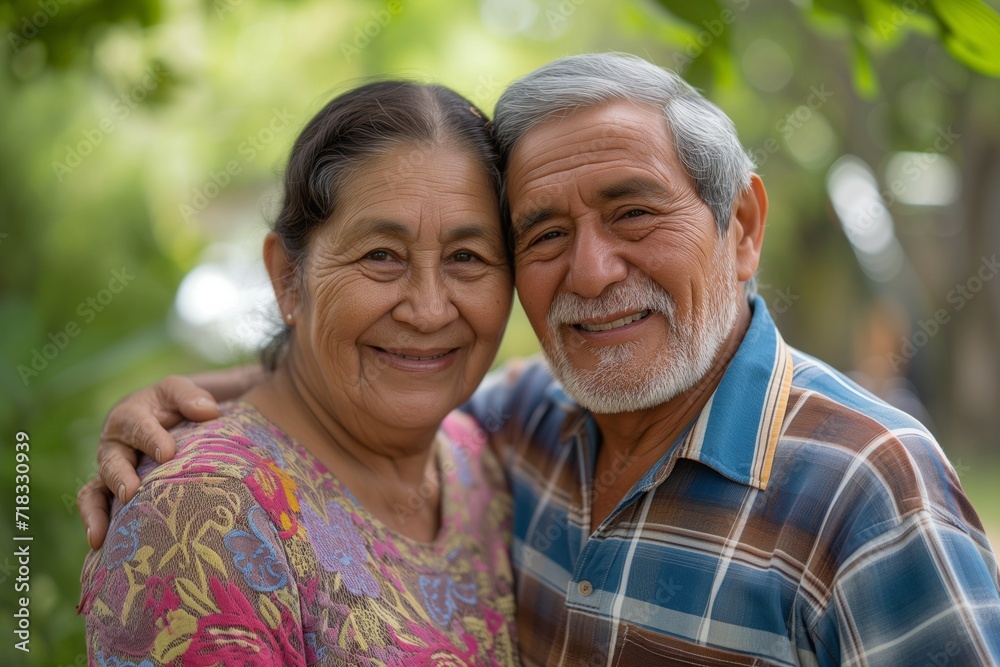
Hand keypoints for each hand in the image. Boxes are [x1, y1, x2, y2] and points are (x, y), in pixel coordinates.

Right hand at [79, 375, 219, 548]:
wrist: (177, 417)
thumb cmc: (179, 404)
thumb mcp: (183, 392)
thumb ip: (191, 397)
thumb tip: (206, 412)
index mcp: (132, 415)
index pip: (138, 425)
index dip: (151, 438)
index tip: (167, 453)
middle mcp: (116, 444)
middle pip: (112, 460)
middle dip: (119, 476)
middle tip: (130, 492)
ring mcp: (113, 471)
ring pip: (97, 490)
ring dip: (97, 510)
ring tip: (101, 532)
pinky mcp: (114, 493)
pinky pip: (98, 508)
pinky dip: (96, 524)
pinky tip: (99, 546)